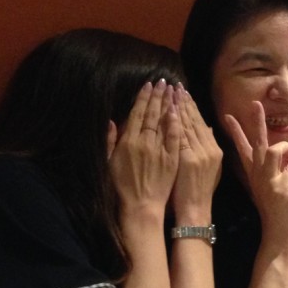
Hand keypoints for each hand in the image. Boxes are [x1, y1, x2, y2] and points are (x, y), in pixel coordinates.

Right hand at [110, 80, 179, 220]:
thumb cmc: (122, 186)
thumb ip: (110, 141)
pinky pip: (175, 137)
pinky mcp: (172, 159)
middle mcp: (144, 142)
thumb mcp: (109, 163)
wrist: (141, 206)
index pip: (137, 114)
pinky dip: (176, 123)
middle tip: (163, 81)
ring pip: (165, 122)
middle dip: (158, 96)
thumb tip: (112, 121)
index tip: (148, 84)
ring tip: (173, 89)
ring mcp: (160, 150)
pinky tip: (178, 111)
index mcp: (128, 141)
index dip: (143, 98)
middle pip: (152, 114)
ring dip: (169, 104)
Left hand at [171, 84, 221, 220]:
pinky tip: (169, 109)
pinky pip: (181, 136)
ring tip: (171, 91)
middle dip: (184, 101)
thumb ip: (207, 147)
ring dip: (179, 106)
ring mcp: (200, 153)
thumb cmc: (197, 192)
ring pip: (188, 124)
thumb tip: (206, 128)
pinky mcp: (189, 159)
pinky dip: (175, 121)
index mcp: (213, 149)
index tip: (183, 92)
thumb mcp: (208, 168)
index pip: (200, 123)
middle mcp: (209, 148)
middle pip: (195, 120)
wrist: (196, 210)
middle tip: (175, 85)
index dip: (191, 107)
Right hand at [223, 101, 287, 239]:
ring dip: (282, 145)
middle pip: (255, 141)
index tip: (228, 116)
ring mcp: (267, 179)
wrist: (278, 231)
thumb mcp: (281, 182)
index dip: (236, 131)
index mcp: (254, 172)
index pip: (242, 146)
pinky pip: (287, 164)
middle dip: (255, 121)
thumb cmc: (278, 208)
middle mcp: (257, 173)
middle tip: (255, 102)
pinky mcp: (279, 186)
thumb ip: (286, 164)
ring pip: (270, 149)